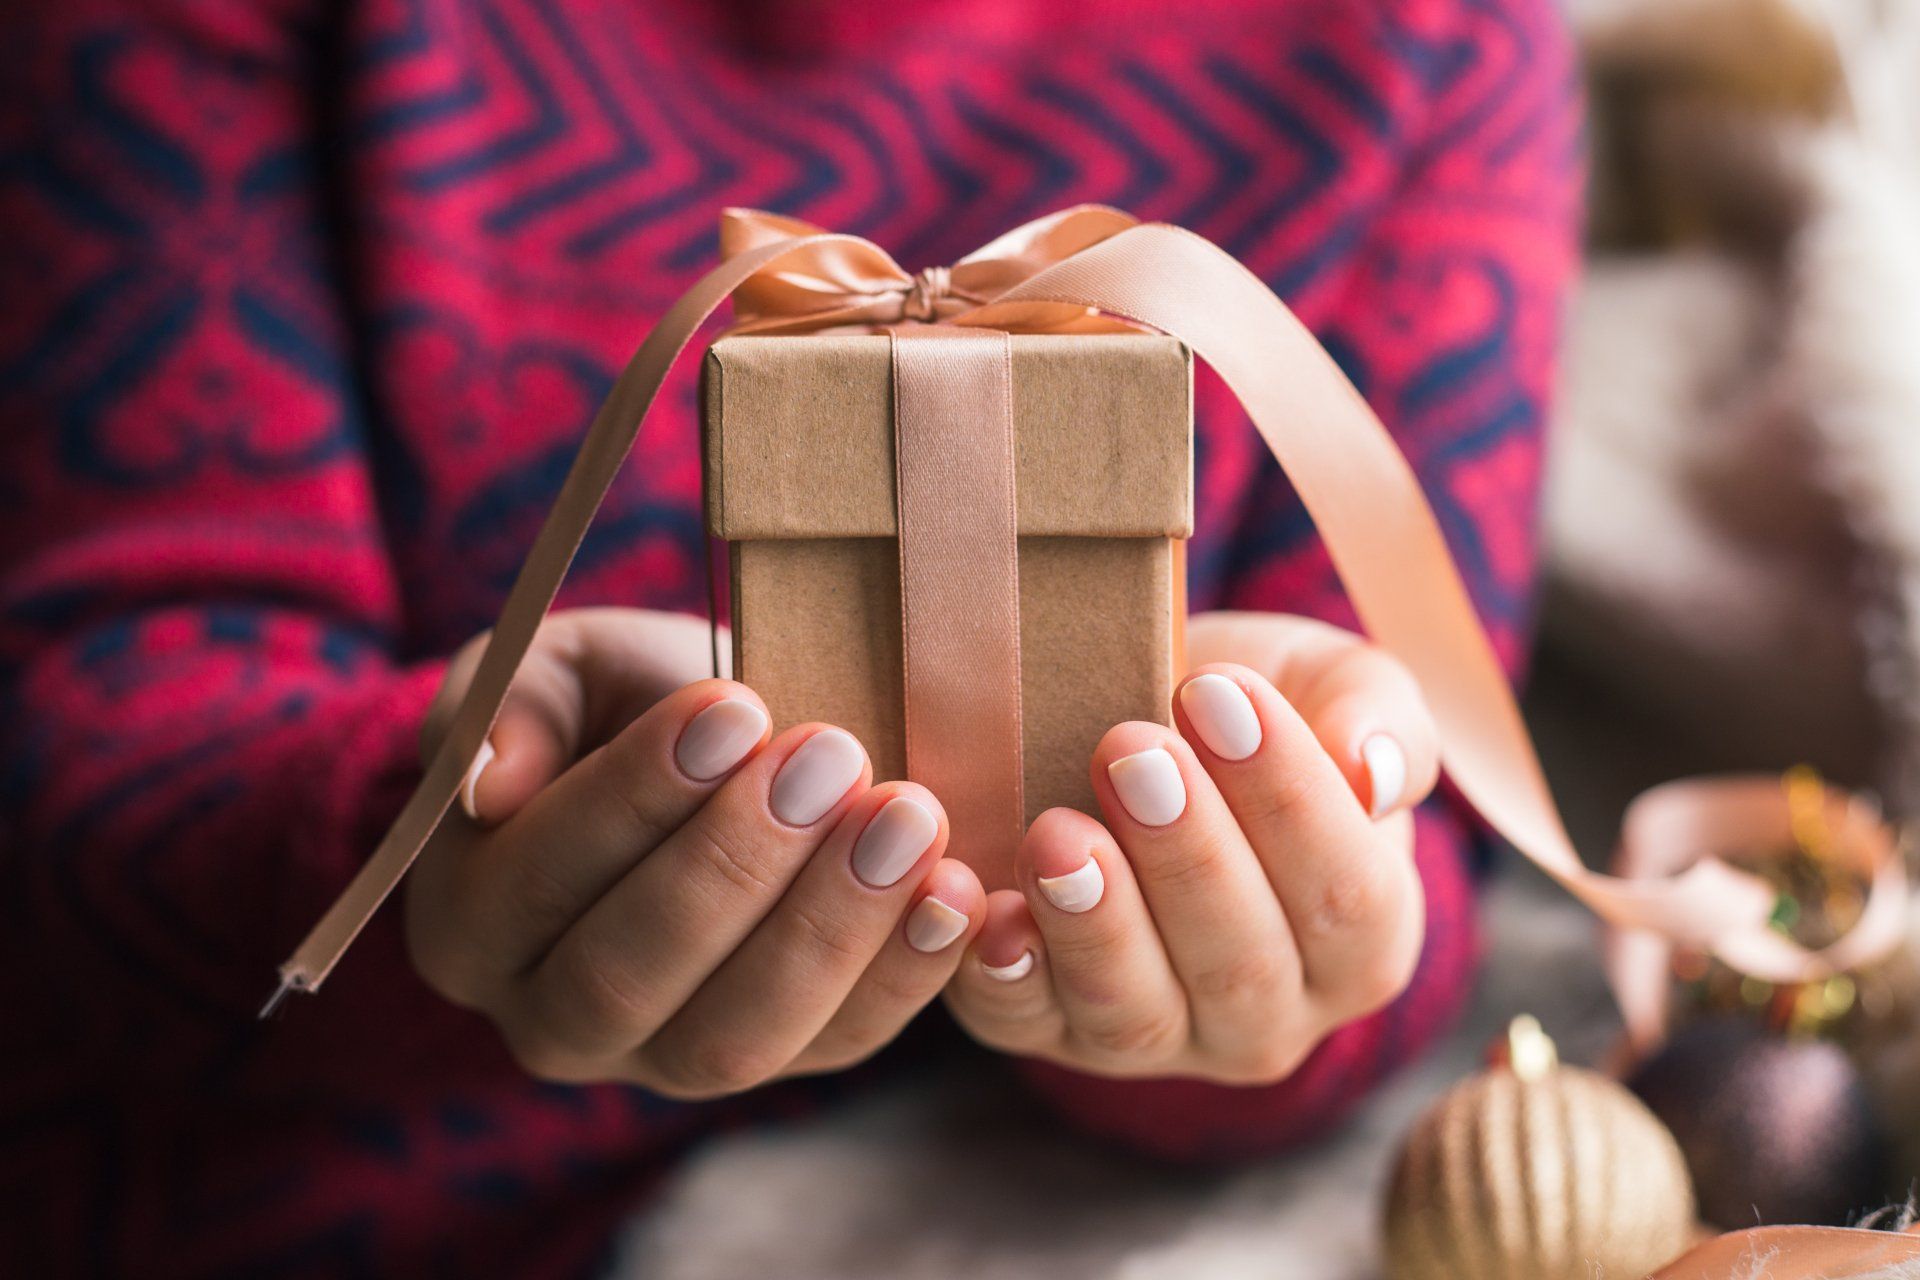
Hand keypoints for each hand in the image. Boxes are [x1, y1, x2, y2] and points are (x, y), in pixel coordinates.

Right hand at [404, 608, 984, 1097]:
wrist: (730, 743)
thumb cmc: (631, 700)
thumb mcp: (563, 667)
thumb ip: (509, 699)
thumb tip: (488, 782)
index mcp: (469, 924)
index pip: (540, 877)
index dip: (637, 797)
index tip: (736, 709)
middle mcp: (549, 1021)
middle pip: (626, 979)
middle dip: (738, 866)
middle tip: (832, 758)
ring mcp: (665, 1061)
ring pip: (733, 1040)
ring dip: (829, 927)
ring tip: (908, 817)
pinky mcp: (783, 1062)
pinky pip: (840, 1046)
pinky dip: (906, 975)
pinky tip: (955, 893)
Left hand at [943, 612, 1438, 1084]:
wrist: (1122, 722)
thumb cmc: (1237, 709)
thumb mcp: (1325, 682)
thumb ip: (1373, 715)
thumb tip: (1370, 772)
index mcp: (1361, 942)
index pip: (1347, 895)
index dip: (1288, 799)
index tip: (1220, 693)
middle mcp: (1268, 1015)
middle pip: (1241, 964)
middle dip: (1185, 854)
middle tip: (1130, 751)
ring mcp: (1156, 1036)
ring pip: (1135, 1009)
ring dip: (1096, 922)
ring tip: (1058, 833)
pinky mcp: (1045, 1028)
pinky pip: (1023, 1022)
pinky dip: (1004, 975)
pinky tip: (991, 915)